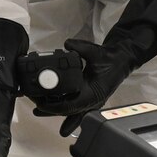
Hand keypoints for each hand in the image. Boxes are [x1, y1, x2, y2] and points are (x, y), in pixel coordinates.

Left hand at [34, 0, 156, 136]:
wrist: (120, 60)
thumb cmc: (109, 58)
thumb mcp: (95, 51)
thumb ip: (81, 48)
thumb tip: (68, 44)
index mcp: (94, 94)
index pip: (72, 106)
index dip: (56, 107)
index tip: (42, 103)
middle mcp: (91, 101)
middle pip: (68, 112)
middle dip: (51, 111)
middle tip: (35, 109)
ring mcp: (90, 100)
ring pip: (70, 111)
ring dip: (54, 112)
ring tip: (37, 112)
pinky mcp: (87, 97)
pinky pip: (73, 107)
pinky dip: (62, 109)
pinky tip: (49, 109)